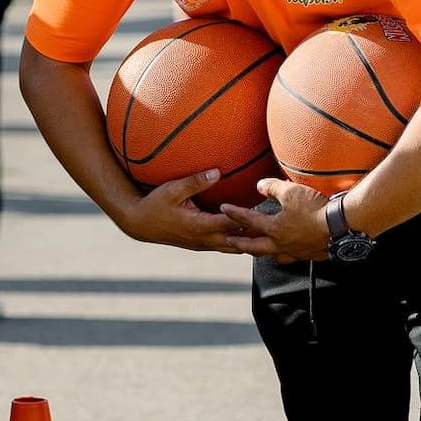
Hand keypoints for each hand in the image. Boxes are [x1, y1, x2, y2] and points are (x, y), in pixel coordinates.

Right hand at [117, 168, 260, 253]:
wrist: (140, 225)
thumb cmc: (155, 204)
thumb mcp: (172, 190)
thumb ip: (195, 182)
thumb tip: (217, 172)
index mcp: (198, 226)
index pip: (230, 224)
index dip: (248, 219)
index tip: (267, 212)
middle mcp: (203, 239)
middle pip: (238, 241)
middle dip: (257, 236)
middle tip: (279, 228)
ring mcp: (203, 244)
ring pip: (234, 248)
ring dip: (250, 242)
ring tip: (272, 234)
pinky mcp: (201, 244)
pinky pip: (226, 247)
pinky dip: (240, 243)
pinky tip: (251, 235)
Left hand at [219, 179, 333, 262]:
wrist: (342, 226)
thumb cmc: (316, 209)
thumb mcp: (291, 192)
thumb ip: (273, 188)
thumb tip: (260, 186)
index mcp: (274, 228)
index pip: (248, 220)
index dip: (234, 213)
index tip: (223, 209)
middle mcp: (282, 244)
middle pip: (254, 247)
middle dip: (239, 243)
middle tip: (228, 241)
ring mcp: (296, 251)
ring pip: (274, 255)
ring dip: (263, 252)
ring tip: (257, 249)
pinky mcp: (310, 254)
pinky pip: (294, 257)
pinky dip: (287, 254)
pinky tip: (288, 251)